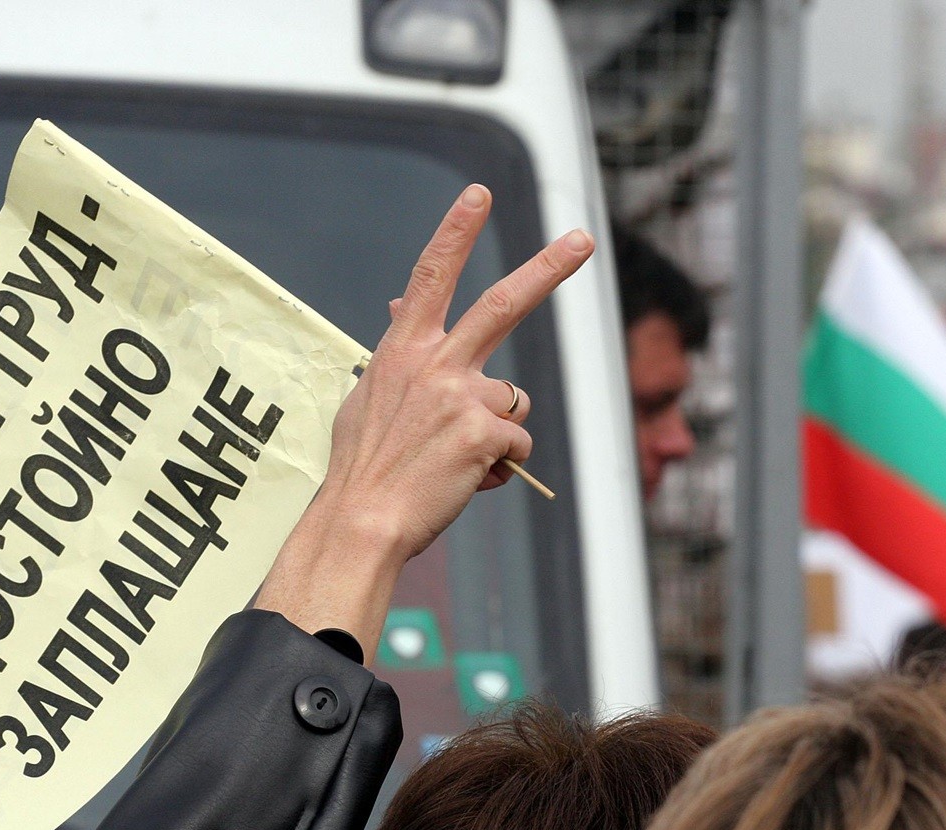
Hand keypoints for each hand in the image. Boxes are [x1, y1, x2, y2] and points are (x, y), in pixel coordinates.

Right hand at [255, 184, 592, 660]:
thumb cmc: (363, 465)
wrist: (362, 520)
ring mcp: (461, 396)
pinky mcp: (484, 434)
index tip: (478, 194)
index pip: (430, 277)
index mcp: (402, 351)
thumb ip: (400, 356)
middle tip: (583, 239)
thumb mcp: (370, 397)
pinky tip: (464, 479)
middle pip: (503, 304)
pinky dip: (499, 466)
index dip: (454, 233)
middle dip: (547, 268)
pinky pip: (517, 445)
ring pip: (514, 401)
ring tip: (455, 458)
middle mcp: (434, 363)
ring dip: (498, 430)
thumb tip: (398, 307)